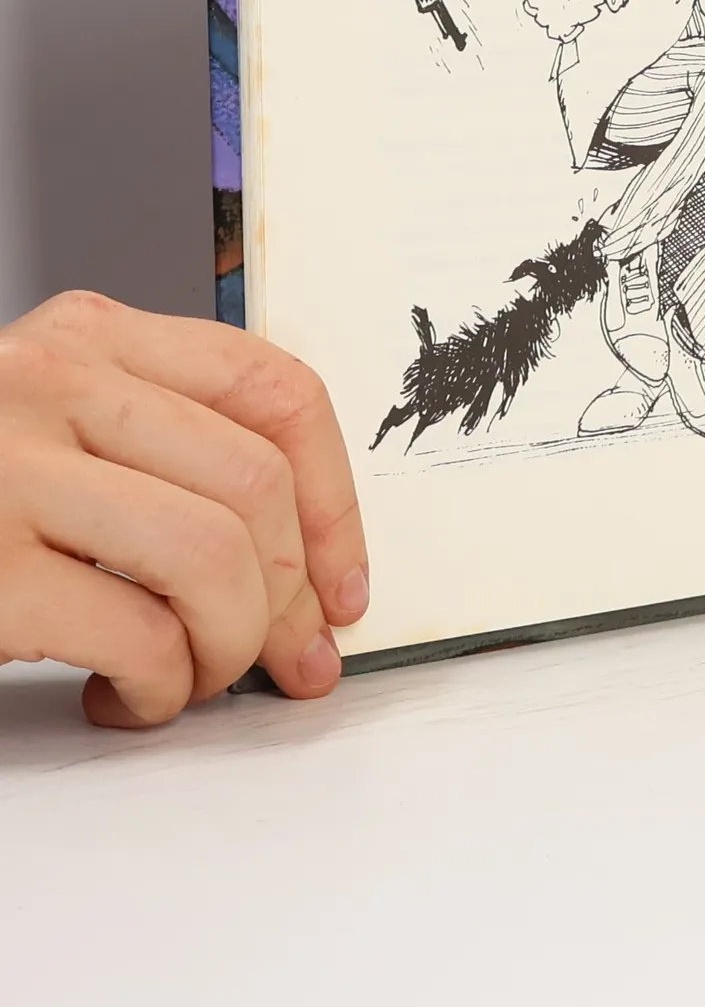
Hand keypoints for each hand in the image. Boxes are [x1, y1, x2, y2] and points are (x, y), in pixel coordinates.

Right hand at [0, 292, 368, 727]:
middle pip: (254, 485)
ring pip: (213, 556)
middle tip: (289, 662)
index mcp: (91, 333)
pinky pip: (139, 634)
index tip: (344, 582)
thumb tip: (306, 559)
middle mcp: (50, 377)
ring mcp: (6, 466)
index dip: (335, 498)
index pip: (276, 389)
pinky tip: (128, 697)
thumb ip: (160, 448)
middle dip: (295, 597)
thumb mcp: (58, 428)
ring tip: (192, 680)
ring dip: (230, 646)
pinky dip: (160, 688)